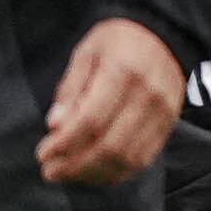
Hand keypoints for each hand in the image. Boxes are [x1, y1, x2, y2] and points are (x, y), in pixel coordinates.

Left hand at [38, 19, 184, 186]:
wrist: (165, 36)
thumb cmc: (119, 42)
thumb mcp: (87, 53)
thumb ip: (71, 88)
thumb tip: (55, 125)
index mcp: (124, 71)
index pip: (92, 120)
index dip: (65, 143)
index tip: (43, 154)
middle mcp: (148, 96)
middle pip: (110, 145)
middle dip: (75, 165)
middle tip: (50, 170)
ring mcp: (162, 114)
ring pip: (127, 158)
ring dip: (93, 173)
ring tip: (68, 174)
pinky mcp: (168, 126)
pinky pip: (142, 159)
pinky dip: (115, 172)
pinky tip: (93, 172)